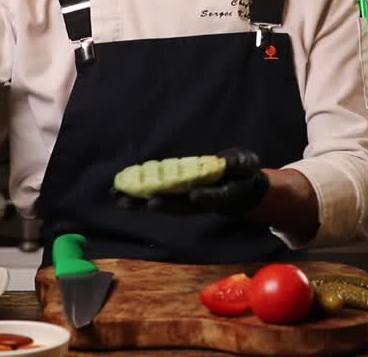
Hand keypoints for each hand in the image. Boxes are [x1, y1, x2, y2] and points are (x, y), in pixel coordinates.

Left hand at [112, 148, 269, 216]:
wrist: (237, 188)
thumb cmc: (242, 173)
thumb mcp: (246, 164)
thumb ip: (238, 163)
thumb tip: (226, 161)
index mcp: (220, 195)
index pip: (213, 197)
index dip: (205, 197)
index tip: (195, 195)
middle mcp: (199, 201)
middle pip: (181, 206)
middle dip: (164, 204)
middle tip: (147, 203)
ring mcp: (184, 199)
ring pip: (163, 203)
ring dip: (143, 203)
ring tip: (122, 200)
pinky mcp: (174, 194)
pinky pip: (155, 194)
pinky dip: (138, 194)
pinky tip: (121, 191)